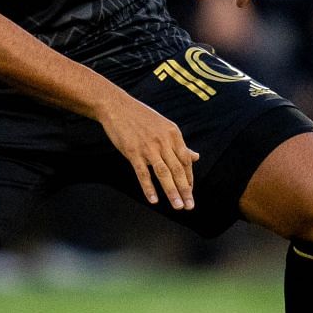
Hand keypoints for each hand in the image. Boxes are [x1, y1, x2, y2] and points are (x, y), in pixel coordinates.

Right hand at [96, 92, 197, 209]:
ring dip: (172, 191)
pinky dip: (149, 188)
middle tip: (190, 206)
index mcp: (173, 134)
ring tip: (178, 206)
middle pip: (178, 169)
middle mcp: (163, 141)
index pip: (185, 160)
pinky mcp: (133, 152)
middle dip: (185, 189)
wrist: (117, 106)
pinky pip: (143, 174)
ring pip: (163, 173)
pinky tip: (154, 200)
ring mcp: (148, 147)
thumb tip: (196, 156)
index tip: (190, 191)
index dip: (189, 178)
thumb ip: (179, 144)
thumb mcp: (164, 127)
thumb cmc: (141, 117)